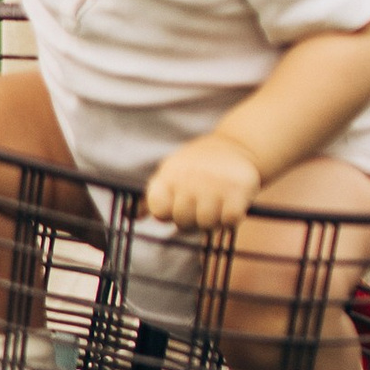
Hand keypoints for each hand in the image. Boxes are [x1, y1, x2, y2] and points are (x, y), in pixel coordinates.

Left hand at [144, 134, 261, 230]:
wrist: (238, 146)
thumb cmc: (198, 168)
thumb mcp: (171, 174)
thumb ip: (152, 199)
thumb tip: (131, 216)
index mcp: (170, 174)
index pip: (158, 209)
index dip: (167, 213)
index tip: (177, 204)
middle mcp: (190, 177)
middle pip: (182, 221)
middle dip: (192, 220)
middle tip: (201, 205)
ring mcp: (215, 184)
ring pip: (206, 223)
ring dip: (213, 220)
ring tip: (216, 204)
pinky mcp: (238, 190)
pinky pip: (229, 221)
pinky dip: (231, 219)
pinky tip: (231, 204)